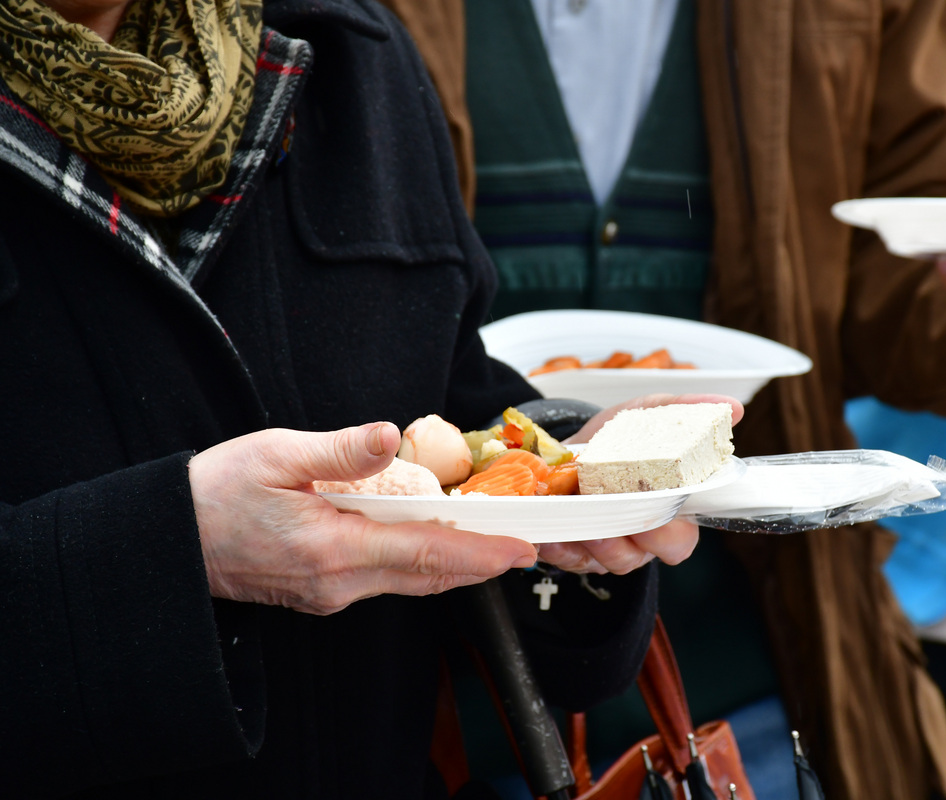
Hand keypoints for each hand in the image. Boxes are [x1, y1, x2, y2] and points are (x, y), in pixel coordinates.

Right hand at [188, 423, 536, 614]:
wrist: (171, 541)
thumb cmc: (217, 494)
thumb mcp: (275, 455)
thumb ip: (337, 451)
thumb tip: (385, 436)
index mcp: (333, 547)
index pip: (427, 553)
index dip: (481, 553)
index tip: (522, 550)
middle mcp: (339, 581)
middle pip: (429, 574)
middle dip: (481, 561)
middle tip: (527, 545)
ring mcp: (331, 592)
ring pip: (410, 580)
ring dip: (454, 563)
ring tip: (493, 541)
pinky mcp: (324, 591)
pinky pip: (387, 579)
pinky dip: (420, 563)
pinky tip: (434, 541)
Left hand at [539, 393, 744, 573]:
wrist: (567, 444)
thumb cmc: (617, 438)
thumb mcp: (648, 414)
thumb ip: (686, 409)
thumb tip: (732, 407)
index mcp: (669, 514)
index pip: (682, 541)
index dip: (672, 532)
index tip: (658, 509)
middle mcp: (641, 537)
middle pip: (644, 556)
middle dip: (632, 540)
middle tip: (615, 514)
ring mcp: (608, 548)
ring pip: (610, 562)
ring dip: (597, 542)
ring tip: (584, 516)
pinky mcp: (575, 551)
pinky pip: (571, 561)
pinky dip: (562, 547)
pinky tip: (555, 533)